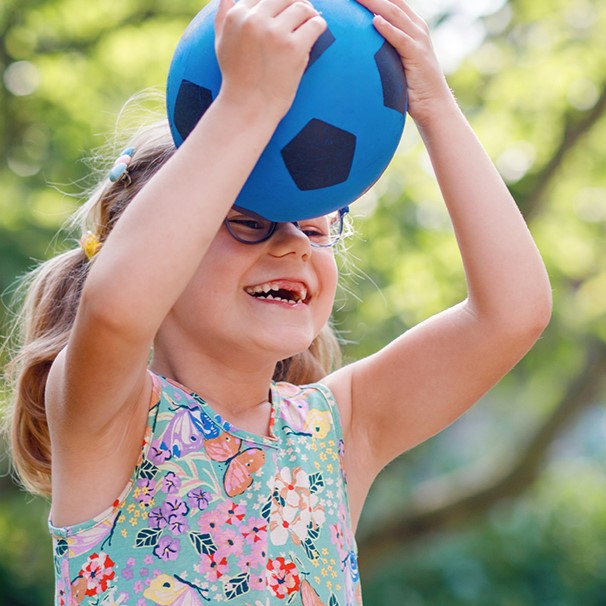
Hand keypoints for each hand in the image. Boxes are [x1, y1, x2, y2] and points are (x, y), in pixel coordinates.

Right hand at [214, 0, 326, 118]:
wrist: (248, 108)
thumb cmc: (236, 79)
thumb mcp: (221, 44)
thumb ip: (223, 17)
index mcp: (237, 16)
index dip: (277, 2)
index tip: (284, 10)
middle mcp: (255, 21)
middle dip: (296, 2)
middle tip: (303, 12)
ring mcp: (275, 34)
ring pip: (302, 7)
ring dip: (309, 13)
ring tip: (311, 22)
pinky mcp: (294, 49)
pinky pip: (315, 25)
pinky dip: (319, 26)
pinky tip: (317, 32)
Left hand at [355, 0, 452, 126]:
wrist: (433, 104)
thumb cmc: (412, 86)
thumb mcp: (396, 62)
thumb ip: (385, 49)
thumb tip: (360, 49)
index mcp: (412, 26)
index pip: (392, 2)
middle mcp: (416, 27)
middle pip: (390, 2)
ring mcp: (418, 39)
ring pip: (393, 14)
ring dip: (374, 3)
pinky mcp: (417, 55)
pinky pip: (400, 39)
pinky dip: (388, 29)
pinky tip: (374, 21)